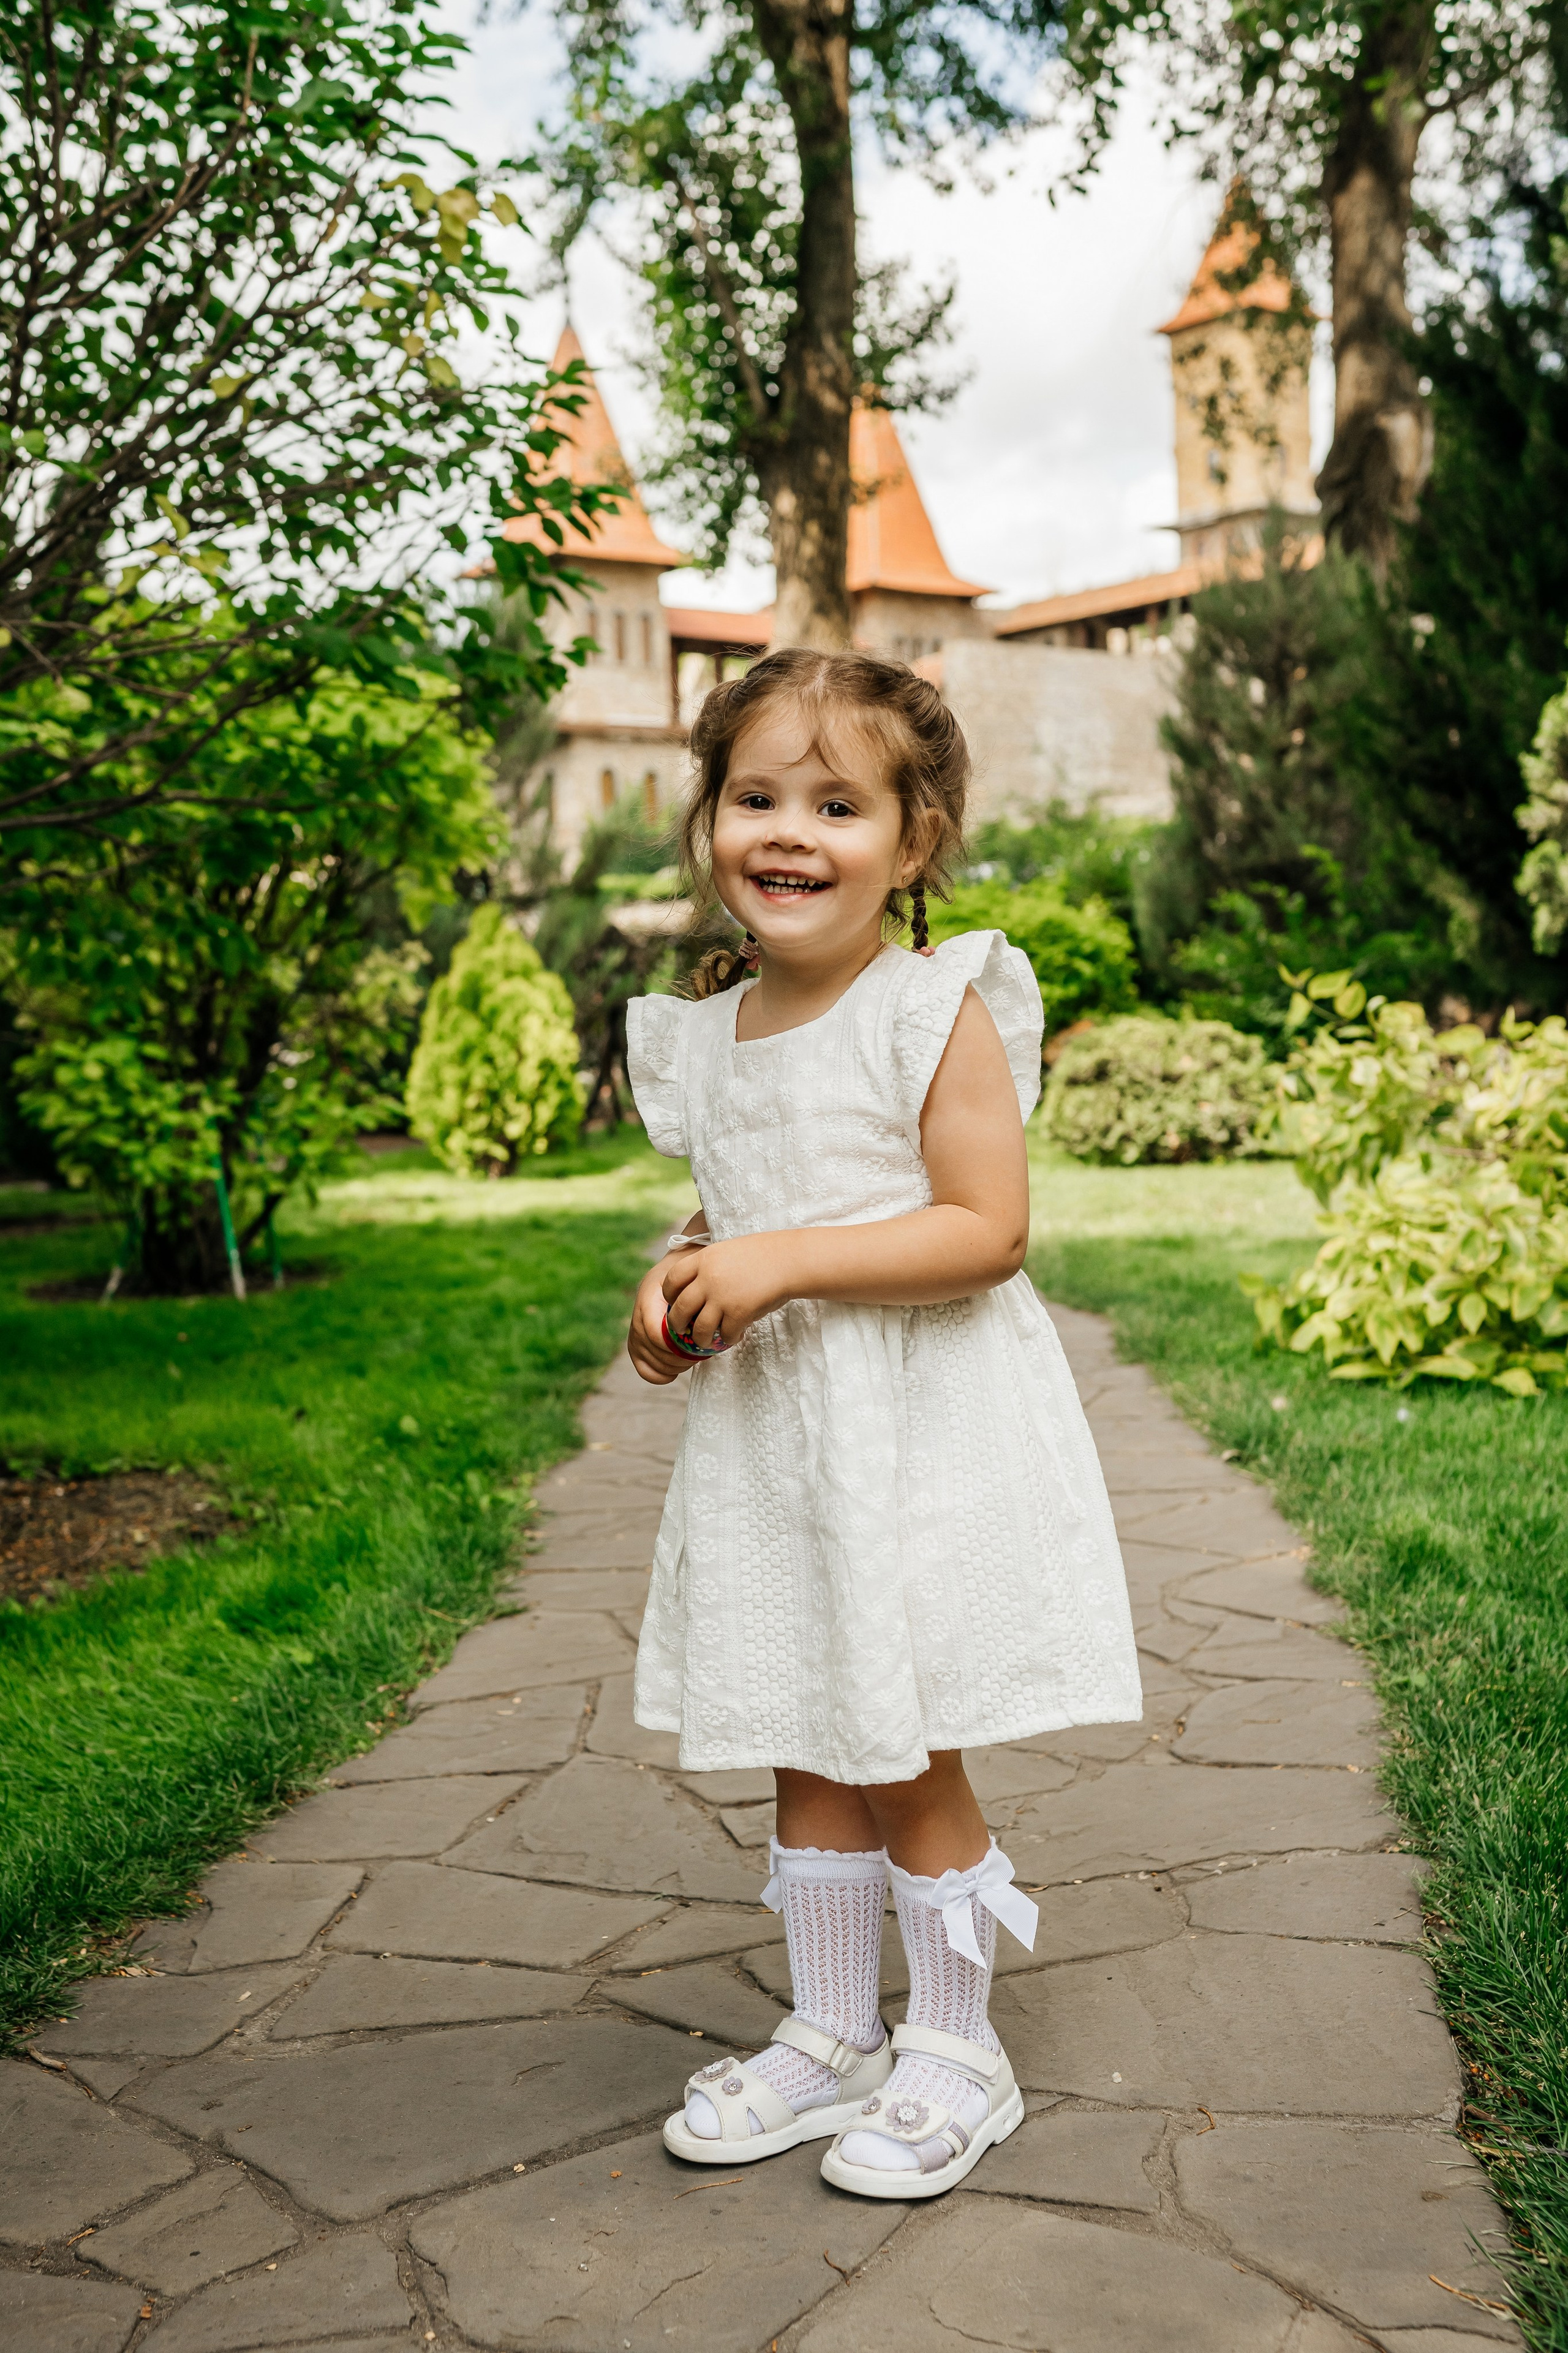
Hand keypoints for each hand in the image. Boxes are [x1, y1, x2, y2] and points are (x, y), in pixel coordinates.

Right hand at [627, 1257, 694, 1385]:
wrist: (670, 1274)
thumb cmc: (685, 1277)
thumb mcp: (689, 1277)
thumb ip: (692, 1295)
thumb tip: (705, 1318)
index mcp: (648, 1300)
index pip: (656, 1334)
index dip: (676, 1345)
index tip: (696, 1343)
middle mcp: (637, 1318)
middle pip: (656, 1351)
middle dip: (681, 1356)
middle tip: (701, 1353)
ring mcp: (635, 1334)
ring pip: (652, 1362)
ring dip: (675, 1366)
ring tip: (693, 1358)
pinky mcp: (636, 1347)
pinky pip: (644, 1370)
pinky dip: (661, 1376)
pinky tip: (676, 1372)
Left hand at [660, 1233, 788, 1354]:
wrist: (789, 1260)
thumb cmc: (762, 1254)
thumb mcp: (727, 1250)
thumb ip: (709, 1267)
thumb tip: (695, 1289)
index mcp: (703, 1259)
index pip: (671, 1279)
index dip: (668, 1294)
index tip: (673, 1302)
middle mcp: (708, 1279)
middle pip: (679, 1309)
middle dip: (677, 1324)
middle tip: (682, 1329)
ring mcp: (722, 1297)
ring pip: (699, 1328)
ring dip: (701, 1339)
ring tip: (706, 1341)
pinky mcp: (739, 1313)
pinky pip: (725, 1335)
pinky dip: (727, 1339)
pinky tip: (733, 1336)